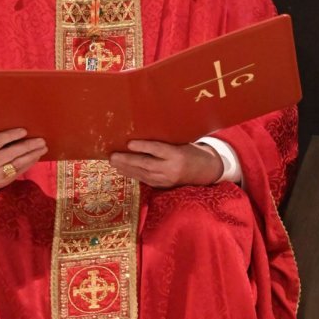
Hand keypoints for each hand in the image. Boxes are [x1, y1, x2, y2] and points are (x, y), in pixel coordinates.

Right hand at [0, 128, 46, 189]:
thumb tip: (10, 129)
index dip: (12, 136)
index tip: (25, 131)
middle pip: (11, 154)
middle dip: (28, 146)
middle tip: (41, 140)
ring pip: (17, 165)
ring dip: (32, 156)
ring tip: (43, 149)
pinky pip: (16, 174)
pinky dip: (27, 165)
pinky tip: (34, 158)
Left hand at [109, 140, 223, 188]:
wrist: (205, 171)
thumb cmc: (191, 151)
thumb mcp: (181, 143)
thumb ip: (165, 142)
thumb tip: (142, 132)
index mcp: (178, 155)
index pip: (158, 150)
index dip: (143, 146)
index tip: (129, 143)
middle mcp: (171, 169)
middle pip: (146, 164)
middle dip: (128, 160)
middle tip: (113, 156)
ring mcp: (167, 180)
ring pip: (143, 174)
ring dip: (126, 168)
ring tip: (113, 162)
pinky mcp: (163, 186)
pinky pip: (145, 180)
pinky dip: (132, 174)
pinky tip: (122, 169)